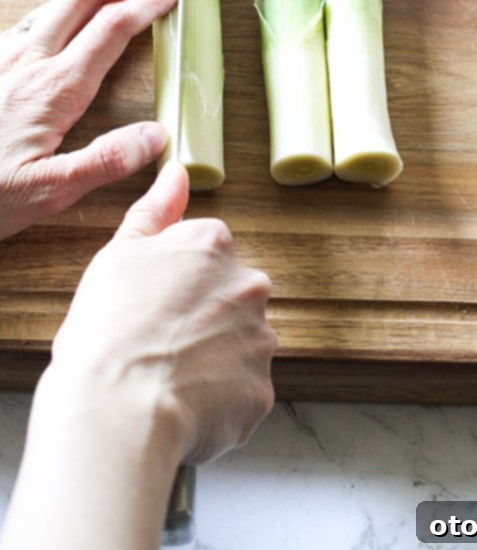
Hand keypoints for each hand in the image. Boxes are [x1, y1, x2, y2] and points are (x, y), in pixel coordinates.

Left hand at [0, 0, 178, 239]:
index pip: (112, 28)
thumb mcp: (47, 193)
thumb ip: (103, 162)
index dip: (149, 1)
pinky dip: (70, 4)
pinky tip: (75, 15)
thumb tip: (156, 135)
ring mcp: (5, 57)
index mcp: (53, 88)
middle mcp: (28, 60)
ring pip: (57, 1)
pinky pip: (35, 19)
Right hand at [46, 161, 277, 463]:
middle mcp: (249, 286)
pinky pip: (242, 391)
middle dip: (202, 318)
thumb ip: (155, 211)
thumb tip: (177, 173)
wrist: (117, 409)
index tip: (154, 303)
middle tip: (158, 343)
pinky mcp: (261, 390)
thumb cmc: (109, 332)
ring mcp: (259, 340)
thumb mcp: (119, 255)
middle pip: (229, 298)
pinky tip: (183, 404)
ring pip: (238, 345)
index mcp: (213, 246)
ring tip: (167, 379)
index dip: (176, 282)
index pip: (206, 254)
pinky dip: (219, 400)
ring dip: (213, 360)